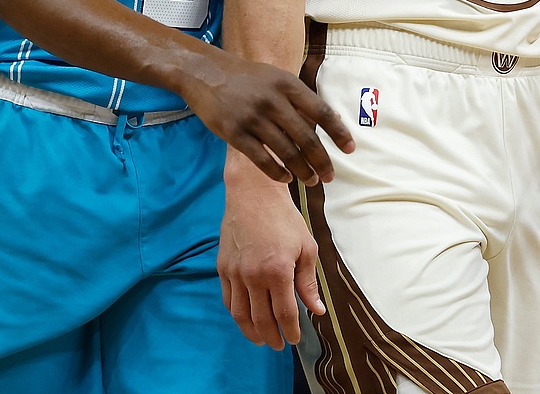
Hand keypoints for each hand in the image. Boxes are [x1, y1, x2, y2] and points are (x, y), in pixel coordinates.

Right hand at [180, 53, 352, 185]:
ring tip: (311, 181)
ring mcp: (253, 117)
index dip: (338, 132)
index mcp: (287, 84)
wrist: (205, 72)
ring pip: (286, 152)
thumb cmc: (246, 77)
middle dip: (322, 161)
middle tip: (330, 176)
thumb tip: (331, 121)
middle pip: (306, 138)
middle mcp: (273, 101)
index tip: (350, 149)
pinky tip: (286, 177)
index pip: (321, 111)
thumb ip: (300, 99)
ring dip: (302, 171)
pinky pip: (262, 159)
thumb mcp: (276, 78)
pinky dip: (277, 172)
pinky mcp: (234, 132)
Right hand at [219, 172, 324, 347]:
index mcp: (277, 271)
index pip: (284, 313)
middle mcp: (253, 275)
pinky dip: (237, 315)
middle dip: (272, 337)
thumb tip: (316, 310)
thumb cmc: (284, 218)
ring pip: (240, 314)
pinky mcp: (223, 267)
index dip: (290, 331)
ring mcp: (235, 272)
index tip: (294, 339)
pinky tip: (246, 319)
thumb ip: (308, 282)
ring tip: (261, 339)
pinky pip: (228, 299)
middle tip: (279, 345)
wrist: (253, 194)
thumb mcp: (306, 247)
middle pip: (261, 319)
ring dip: (251, 332)